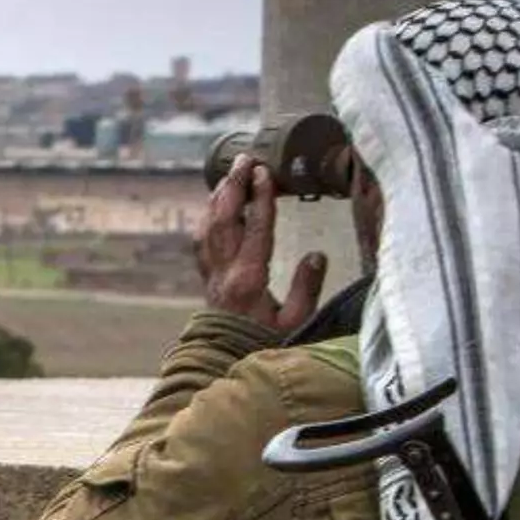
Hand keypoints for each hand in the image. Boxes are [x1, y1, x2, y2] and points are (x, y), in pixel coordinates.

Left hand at [194, 154, 327, 333]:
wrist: (229, 359)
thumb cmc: (267, 342)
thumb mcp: (297, 321)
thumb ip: (307, 288)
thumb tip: (317, 255)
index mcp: (250, 279)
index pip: (255, 229)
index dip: (260, 198)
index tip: (264, 172)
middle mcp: (225, 272)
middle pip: (225, 221)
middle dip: (233, 187)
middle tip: (244, 160)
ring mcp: (211, 273)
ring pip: (209, 226)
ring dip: (219, 197)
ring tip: (231, 173)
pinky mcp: (207, 275)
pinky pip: (202, 239)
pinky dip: (208, 216)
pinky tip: (215, 204)